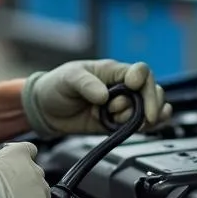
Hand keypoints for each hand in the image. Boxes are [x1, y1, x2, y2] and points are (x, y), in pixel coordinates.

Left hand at [21, 59, 170, 136]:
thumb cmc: (56, 85)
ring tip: (122, 120)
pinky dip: (150, 126)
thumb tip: (104, 96)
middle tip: (130, 113)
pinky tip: (150, 126)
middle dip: (147, 103)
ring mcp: (121, 107)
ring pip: (150, 108)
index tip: (133, 87)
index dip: (142, 79)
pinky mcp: (117, 124)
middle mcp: (122, 88)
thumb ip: (86, 84)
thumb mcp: (69, 78)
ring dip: (145, 117)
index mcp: (113, 72)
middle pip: (151, 91)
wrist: (45, 110)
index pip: (140, 72)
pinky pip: (140, 124)